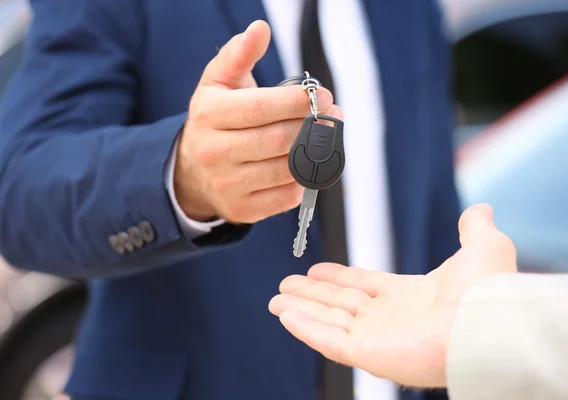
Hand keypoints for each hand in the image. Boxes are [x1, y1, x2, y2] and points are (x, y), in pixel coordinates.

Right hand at [174, 20, 341, 222]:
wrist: (192, 172)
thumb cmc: (217, 120)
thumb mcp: (218, 84)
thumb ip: (239, 55)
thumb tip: (260, 29)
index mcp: (209, 115)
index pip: (259, 109)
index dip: (296, 102)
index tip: (323, 95)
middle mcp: (214, 153)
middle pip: (278, 141)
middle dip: (313, 127)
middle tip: (332, 115)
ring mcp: (228, 186)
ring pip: (287, 170)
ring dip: (316, 153)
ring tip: (327, 136)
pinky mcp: (243, 210)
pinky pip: (287, 196)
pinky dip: (305, 179)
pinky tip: (308, 163)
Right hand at [269, 203, 516, 387]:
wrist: (488, 325)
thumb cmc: (489, 291)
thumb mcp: (483, 247)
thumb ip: (474, 228)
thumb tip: (481, 210)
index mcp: (411, 296)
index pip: (364, 285)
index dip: (338, 277)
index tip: (316, 270)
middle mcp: (391, 318)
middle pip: (340, 303)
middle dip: (311, 294)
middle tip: (286, 284)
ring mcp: (377, 337)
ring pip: (328, 320)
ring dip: (300, 309)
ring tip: (276, 299)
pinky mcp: (367, 354)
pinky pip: (327, 340)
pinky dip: (304, 327)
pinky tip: (285, 315)